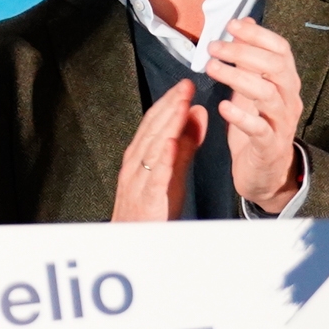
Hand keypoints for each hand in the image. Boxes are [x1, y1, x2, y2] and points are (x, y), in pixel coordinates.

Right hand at [111, 82, 204, 222]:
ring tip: (180, 105)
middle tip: (184, 87)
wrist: (132, 242)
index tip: (184, 86)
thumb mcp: (172, 170)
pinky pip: (155, 175)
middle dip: (169, 106)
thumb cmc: (151, 209)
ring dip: (167, 124)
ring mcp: (139, 180)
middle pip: (153, 130)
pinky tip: (170, 143)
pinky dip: (162, 158)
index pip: (155, 123)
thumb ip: (185, 144)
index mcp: (141, 156)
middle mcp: (136, 165)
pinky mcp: (148, 197)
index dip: (169, 103)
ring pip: (153, 147)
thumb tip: (197, 115)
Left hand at [204, 19, 304, 212]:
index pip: (280, 50)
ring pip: (267, 94)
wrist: (265, 171)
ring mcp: (281, 123)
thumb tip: (244, 24)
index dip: (258, 35)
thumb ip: (249, 59)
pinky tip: (223, 106)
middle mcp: (288, 99)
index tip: (232, 25)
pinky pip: (259, 129)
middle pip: (275, 67)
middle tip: (214, 47)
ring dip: (238, 77)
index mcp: (285, 83)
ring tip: (212, 68)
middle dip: (244, 52)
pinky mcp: (269, 146)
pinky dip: (242, 116)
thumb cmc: (257, 126)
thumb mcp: (252, 88)